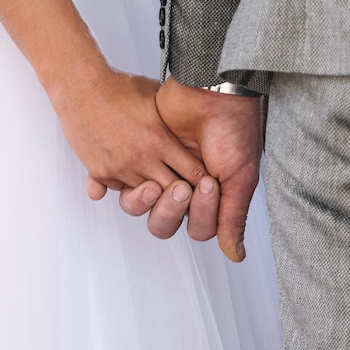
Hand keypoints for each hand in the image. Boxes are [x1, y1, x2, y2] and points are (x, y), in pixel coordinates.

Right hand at [50, 63, 206, 195]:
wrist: (81, 87)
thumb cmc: (118, 88)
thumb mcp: (157, 98)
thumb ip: (175, 118)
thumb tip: (194, 119)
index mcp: (160, 140)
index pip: (193, 173)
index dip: (201, 180)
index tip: (204, 182)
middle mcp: (141, 158)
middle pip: (172, 192)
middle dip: (180, 192)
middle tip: (184, 190)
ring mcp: (120, 168)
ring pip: (146, 195)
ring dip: (152, 189)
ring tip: (156, 180)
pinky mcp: (100, 172)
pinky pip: (119, 190)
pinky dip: (126, 184)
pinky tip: (131, 172)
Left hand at [123, 76, 264, 261]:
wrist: (211, 92)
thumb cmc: (232, 133)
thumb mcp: (239, 177)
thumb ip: (232, 217)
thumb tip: (235, 257)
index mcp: (208, 198)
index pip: (196, 227)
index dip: (199, 214)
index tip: (207, 184)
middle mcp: (182, 190)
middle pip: (163, 224)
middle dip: (169, 211)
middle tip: (181, 187)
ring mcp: (158, 173)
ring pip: (139, 207)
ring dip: (144, 201)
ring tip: (153, 183)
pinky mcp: (137, 155)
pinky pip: (117, 181)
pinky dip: (111, 186)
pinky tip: (116, 184)